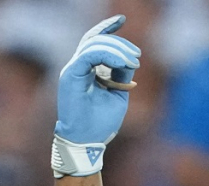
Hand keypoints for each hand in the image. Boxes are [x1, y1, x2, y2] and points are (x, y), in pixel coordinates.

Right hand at [56, 15, 140, 148]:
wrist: (86, 142)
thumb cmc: (100, 123)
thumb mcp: (117, 95)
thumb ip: (120, 75)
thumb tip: (129, 61)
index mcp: (86, 70)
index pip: (94, 41)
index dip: (107, 28)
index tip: (122, 19)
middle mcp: (77, 67)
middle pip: (96, 40)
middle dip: (119, 43)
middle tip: (137, 56)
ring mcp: (72, 70)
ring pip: (93, 44)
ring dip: (117, 49)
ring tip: (133, 61)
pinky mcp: (71, 75)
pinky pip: (89, 55)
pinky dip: (107, 55)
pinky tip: (123, 63)